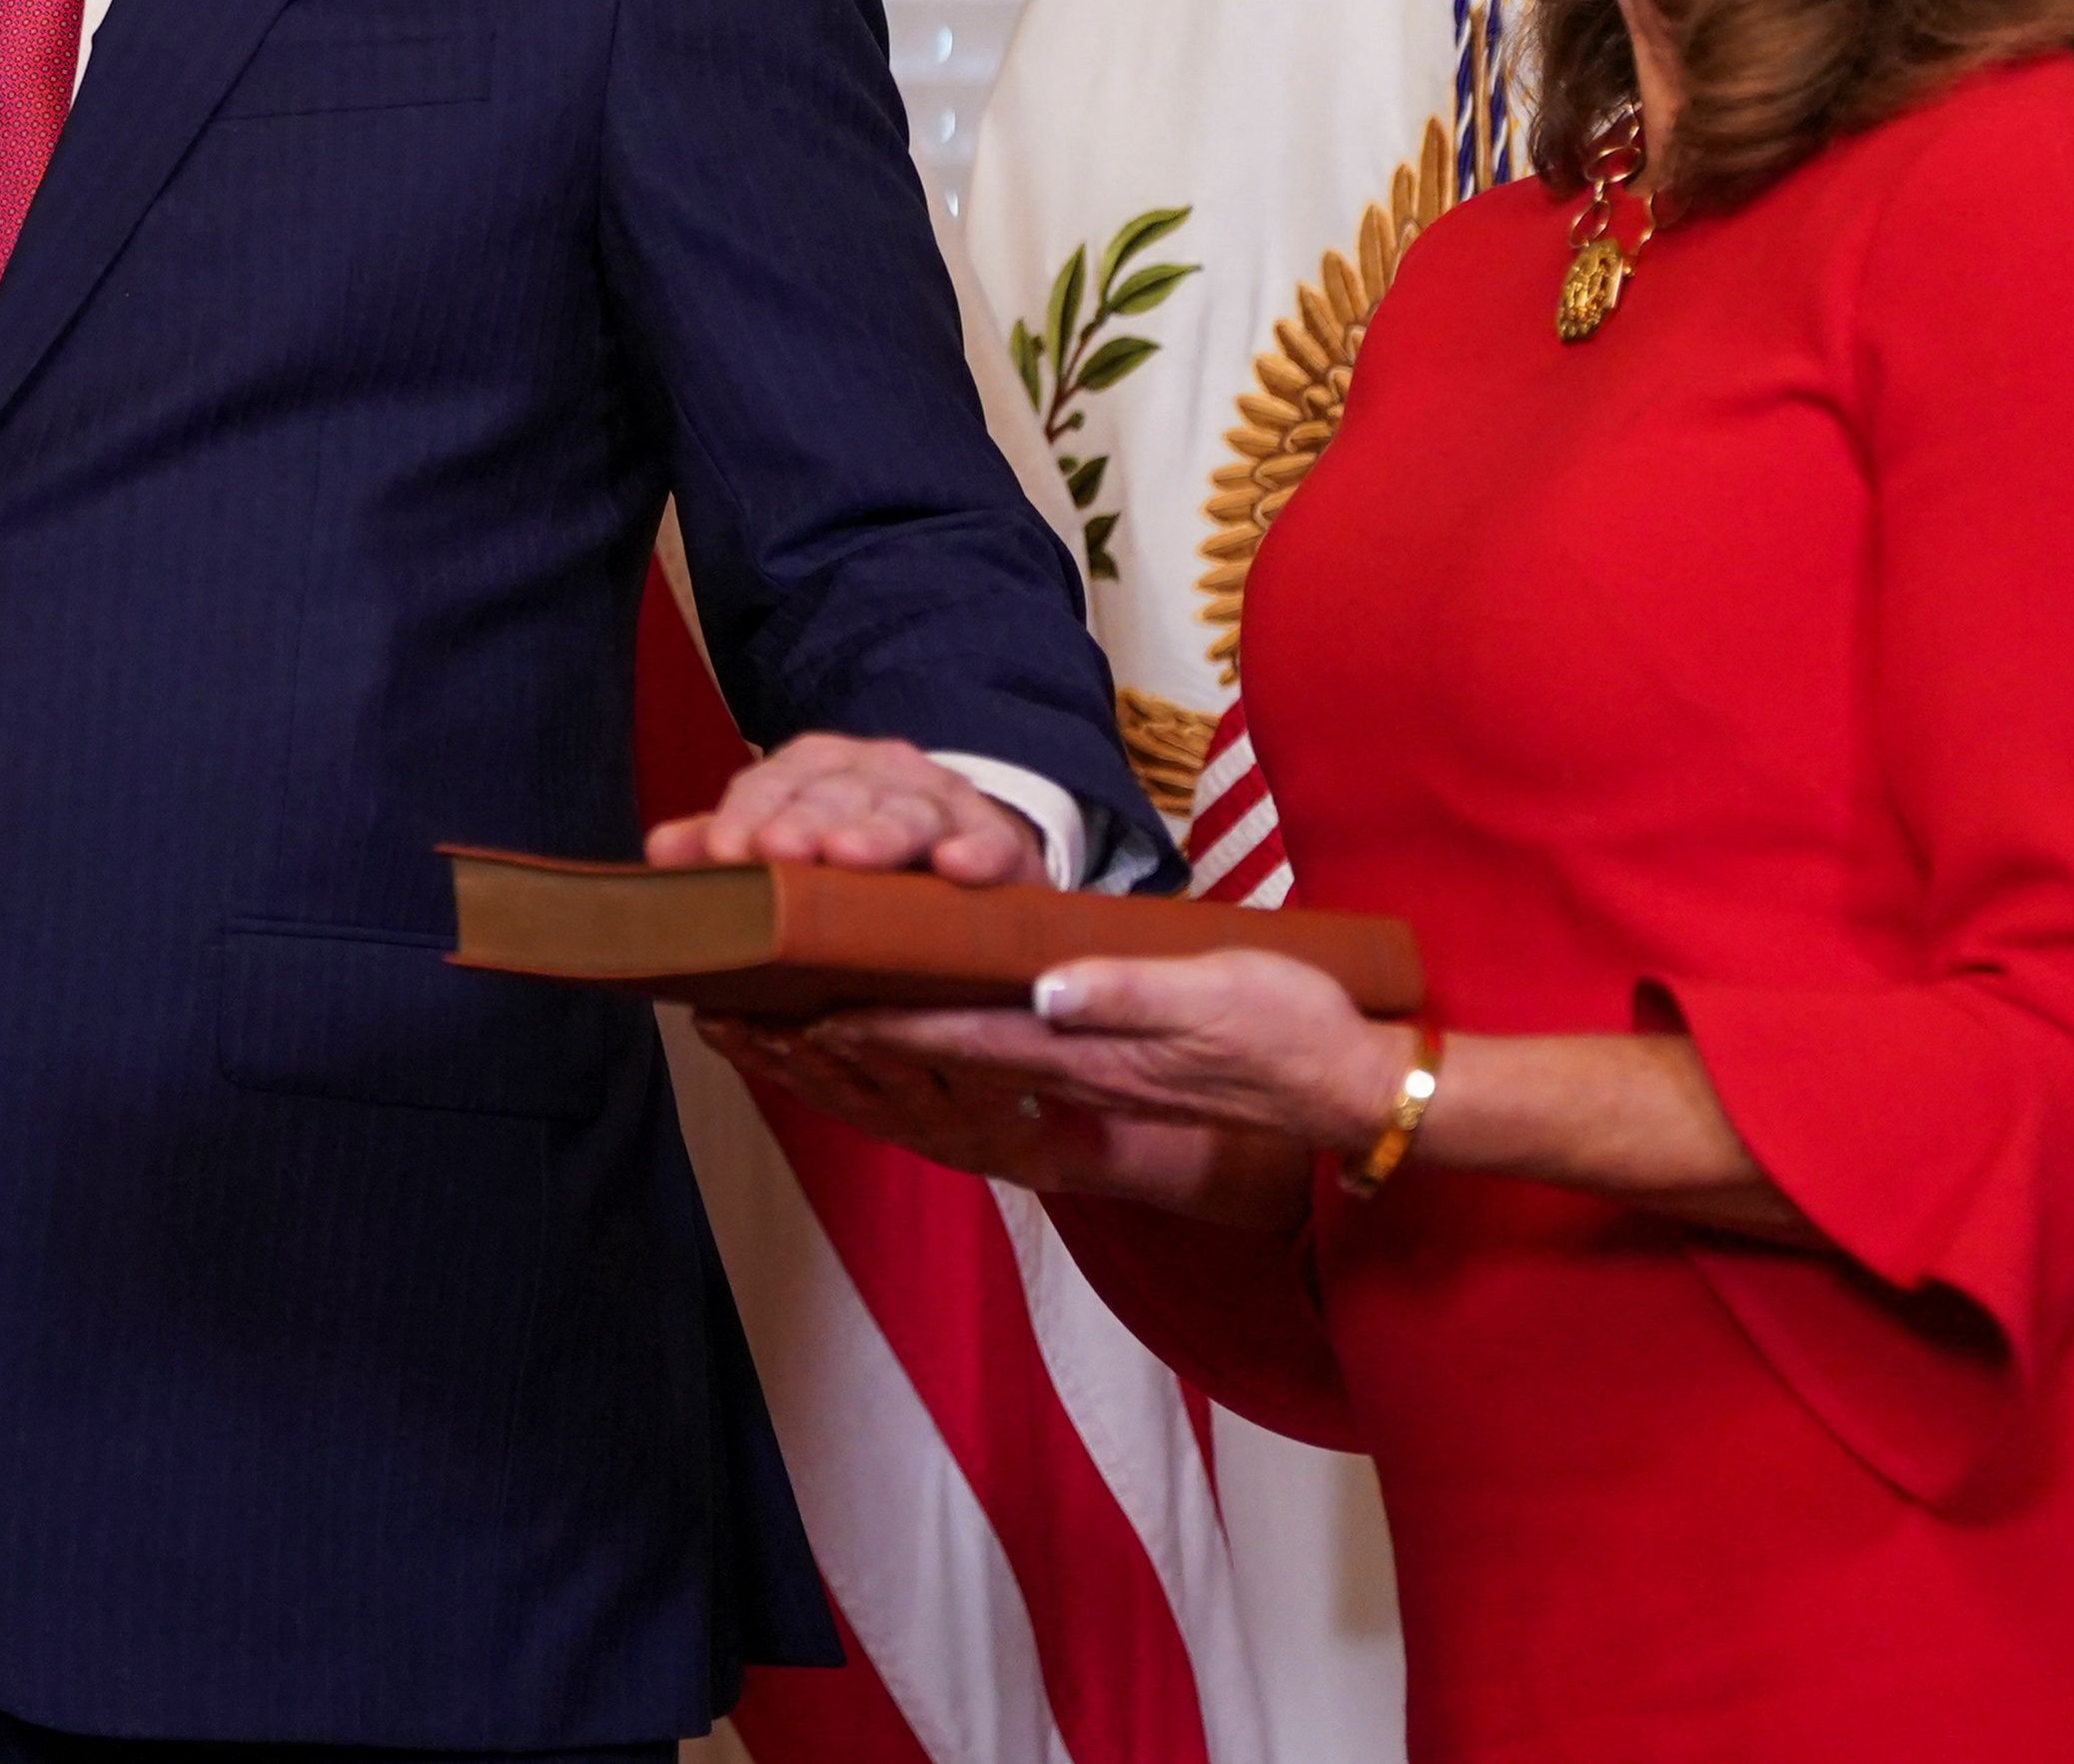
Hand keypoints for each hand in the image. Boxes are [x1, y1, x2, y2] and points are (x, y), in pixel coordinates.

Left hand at [645, 731, 1044, 884]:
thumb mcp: (790, 840)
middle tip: (777, 853)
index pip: (771, 784)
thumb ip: (727, 846)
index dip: (744, 815)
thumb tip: (658, 856)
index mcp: (815, 769)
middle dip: (803, 822)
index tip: (721, 853)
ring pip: (906, 811)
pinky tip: (957, 869)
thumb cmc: (860, 847)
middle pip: (834, 794)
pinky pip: (990, 842)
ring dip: (877, 833)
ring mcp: (939, 802)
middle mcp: (875, 773)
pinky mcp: (997, 840)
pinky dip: (977, 852)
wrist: (966, 842)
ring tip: (849, 856)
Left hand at [701, 1010, 1276, 1219]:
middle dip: (822, 1042)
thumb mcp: (1215, 993)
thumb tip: (1043, 988)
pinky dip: (900, 1059)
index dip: (862, 1017)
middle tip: (731, 1018)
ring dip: (844, 1056)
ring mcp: (1065, 1078)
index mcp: (1075, 1045)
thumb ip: (1126, 993)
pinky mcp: (1081, 1074)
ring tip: (759, 1032)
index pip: (945, 1032)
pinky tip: (863, 1041)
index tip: (784, 1000)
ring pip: (931, 1071)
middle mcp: (1054, 1070)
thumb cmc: (1285, 1027)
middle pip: (917, 1060)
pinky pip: (968, 1074)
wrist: (1341, 1084)